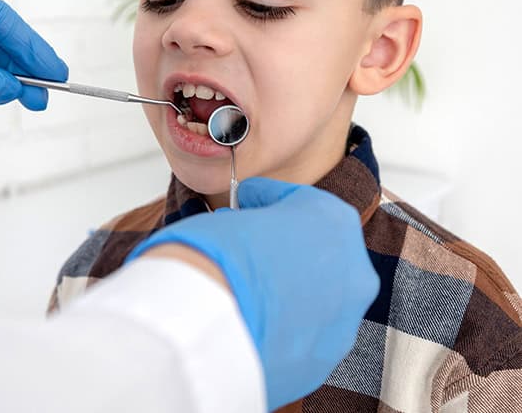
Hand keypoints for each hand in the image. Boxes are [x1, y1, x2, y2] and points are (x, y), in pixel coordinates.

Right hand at [127, 177, 379, 410]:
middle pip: (317, 252)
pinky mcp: (324, 362)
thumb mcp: (232, 215)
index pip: (300, 201)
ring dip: (288, 292)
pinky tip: (250, 324)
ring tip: (247, 294)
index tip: (246, 204)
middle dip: (285, 248)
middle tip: (248, 249)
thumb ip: (249, 218)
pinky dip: (282, 328)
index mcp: (335, 219)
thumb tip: (239, 224)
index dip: (266, 201)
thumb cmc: (221, 255)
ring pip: (315, 299)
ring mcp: (344, 321)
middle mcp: (354, 269)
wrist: (208, 322)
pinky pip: (302, 336)